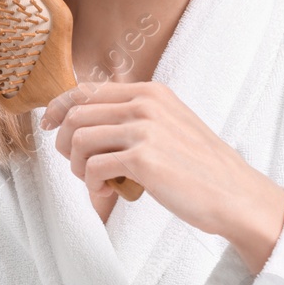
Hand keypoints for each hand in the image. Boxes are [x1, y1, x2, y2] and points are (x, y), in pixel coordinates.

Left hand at [39, 81, 283, 271]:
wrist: (236, 195)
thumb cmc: (200, 167)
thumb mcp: (169, 125)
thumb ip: (133, 117)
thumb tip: (82, 121)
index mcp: (150, 92)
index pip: (86, 89)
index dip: (58, 107)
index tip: (47, 126)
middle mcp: (145, 104)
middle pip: (75, 115)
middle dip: (65, 144)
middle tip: (79, 167)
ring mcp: (144, 129)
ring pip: (77, 140)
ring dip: (78, 167)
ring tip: (95, 182)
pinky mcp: (143, 159)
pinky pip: (92, 167)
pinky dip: (91, 184)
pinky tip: (106, 192)